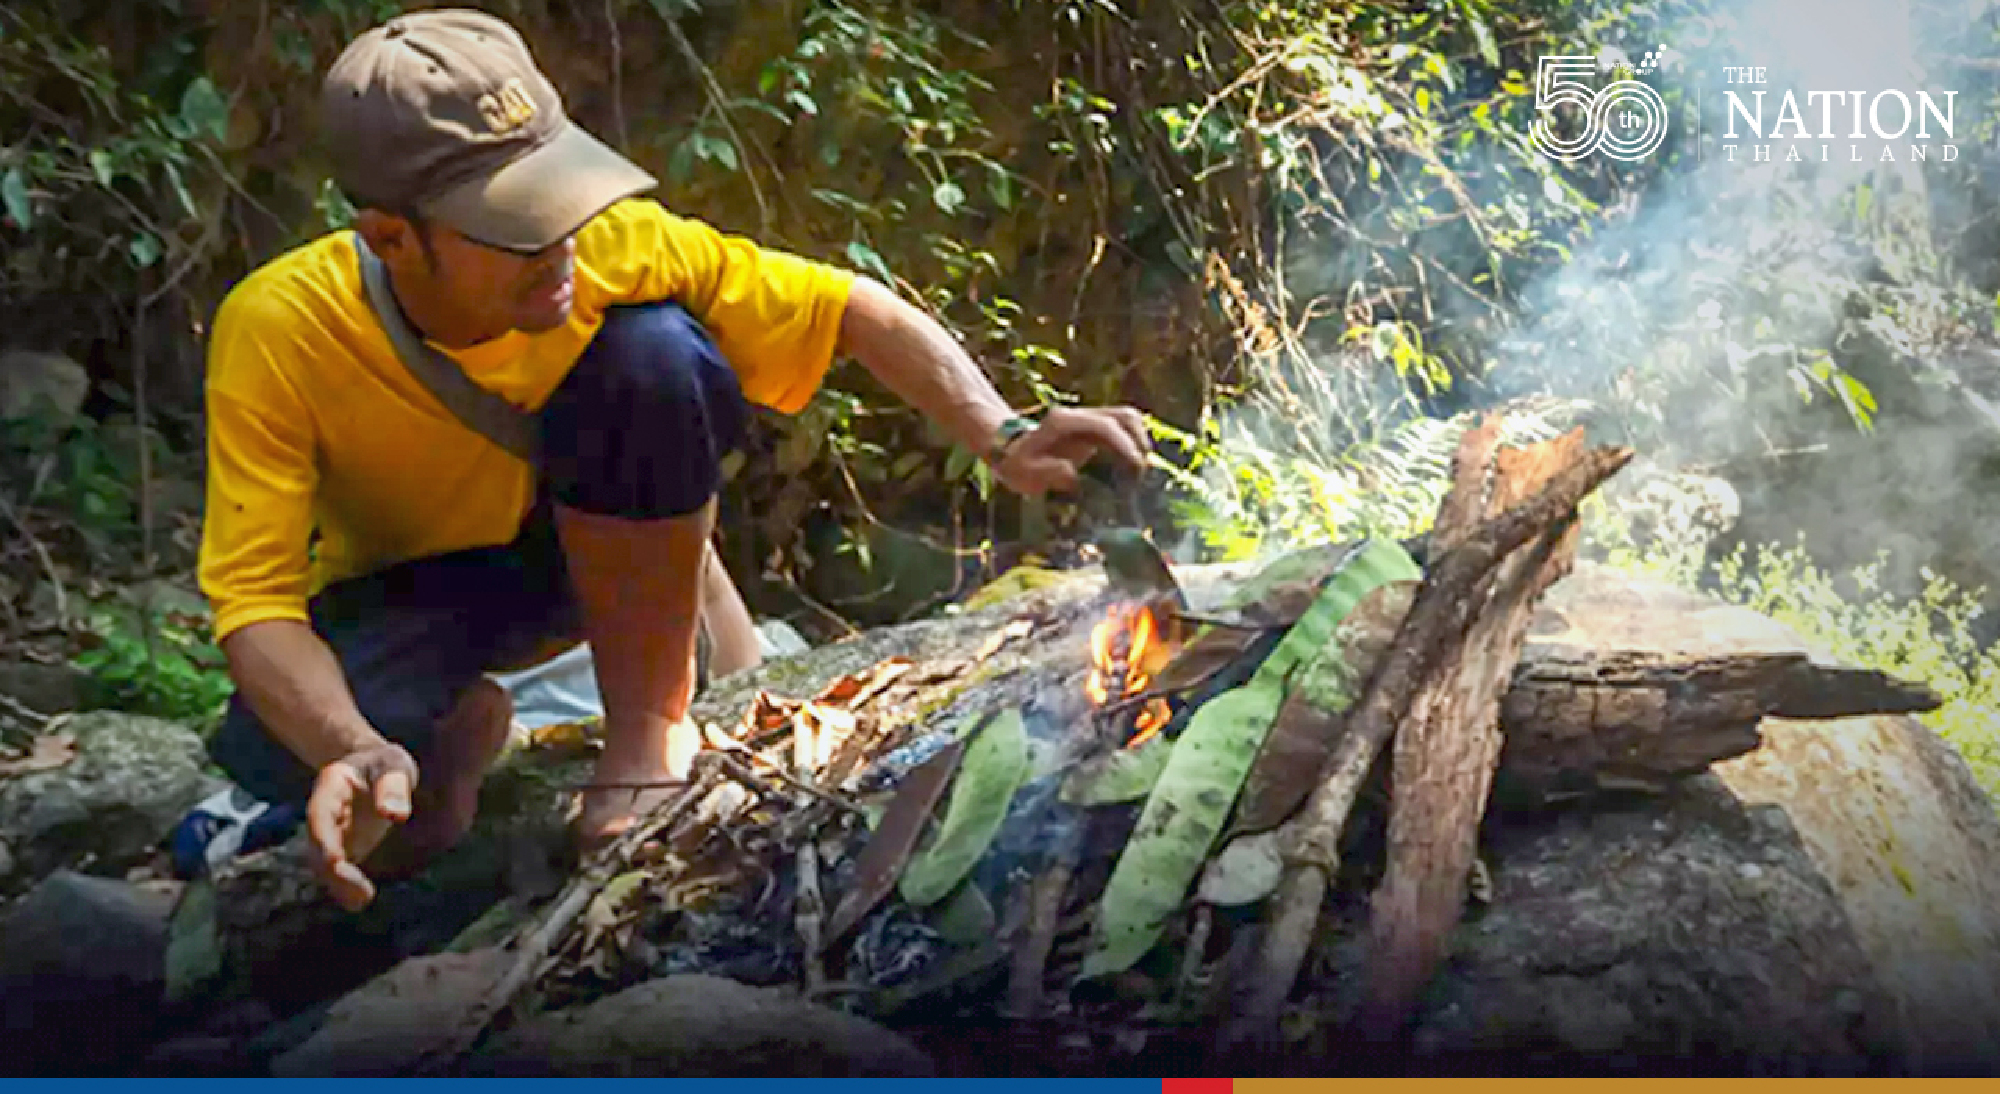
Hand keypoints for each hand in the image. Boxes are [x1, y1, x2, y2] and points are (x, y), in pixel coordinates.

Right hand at [306, 742, 417, 911]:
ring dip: (338, 886)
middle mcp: (323, 815)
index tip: (338, 863)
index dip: (325, 842)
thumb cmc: (386, 765)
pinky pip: (337, 871)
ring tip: (362, 901)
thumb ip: (394, 784)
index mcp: (330, 788)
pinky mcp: (342, 849)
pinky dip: (345, 887)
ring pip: (324, 865)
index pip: (320, 817)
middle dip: (333, 874)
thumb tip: (394, 814)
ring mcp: (330, 833)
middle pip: (318, 847)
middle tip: (361, 895)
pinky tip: (360, 900)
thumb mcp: (394, 764)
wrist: (376, 769)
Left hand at [990, 406, 1149, 496]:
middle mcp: (1079, 415)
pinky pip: (1123, 428)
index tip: (1135, 467)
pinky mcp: (1094, 427)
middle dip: (1139, 441)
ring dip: (1140, 440)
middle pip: (1123, 415)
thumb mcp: (1025, 474)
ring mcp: (1088, 418)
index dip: (1124, 444)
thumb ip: (1048, 473)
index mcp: (1064, 422)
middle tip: (1142, 471)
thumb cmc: (1018, 465)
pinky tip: (1133, 465)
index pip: (1104, 425)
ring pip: (1127, 418)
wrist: (1010, 451)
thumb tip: (1073, 475)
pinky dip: (1134, 442)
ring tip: (1141, 469)